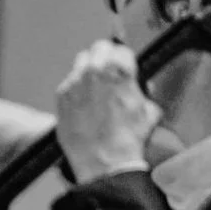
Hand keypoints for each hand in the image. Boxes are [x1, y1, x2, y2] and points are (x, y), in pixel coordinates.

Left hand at [55, 39, 159, 182]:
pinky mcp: (61, 96)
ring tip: (96, 86)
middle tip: (109, 70)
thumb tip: (138, 89)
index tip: (124, 66)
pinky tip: (84, 104)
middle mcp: (93, 71)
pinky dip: (76, 88)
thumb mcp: (149, 111)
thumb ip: (143, 92)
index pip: (121, 49)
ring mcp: (74, 83)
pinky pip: (69, 83)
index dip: (125, 59)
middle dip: (105, 57)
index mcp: (119, 70)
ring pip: (81, 62)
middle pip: (99, 49)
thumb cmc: (127, 139)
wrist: (104, 161)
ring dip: (89, 69)